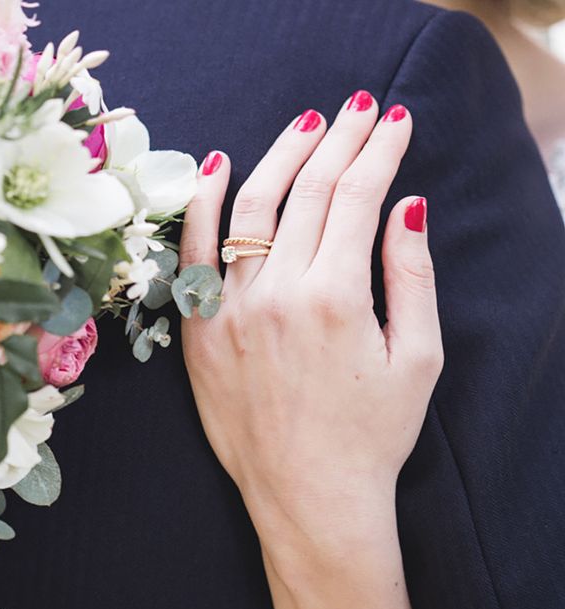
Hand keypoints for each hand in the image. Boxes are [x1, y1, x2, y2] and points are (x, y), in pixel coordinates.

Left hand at [179, 92, 440, 608]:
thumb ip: (412, 276)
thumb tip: (406, 206)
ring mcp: (231, 311)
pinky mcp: (200, 332)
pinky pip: (192, 254)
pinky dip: (200, 205)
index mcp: (337, 298)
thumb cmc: (370, 437)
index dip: (378, 151)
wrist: (309, 496)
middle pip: (308, 192)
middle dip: (338, 142)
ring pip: (250, 209)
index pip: (358, 196)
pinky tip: (216, 167)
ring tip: (305, 127)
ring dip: (280, 158)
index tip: (393, 122)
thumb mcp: (417, 359)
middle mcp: (278, 294)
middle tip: (357, 110)